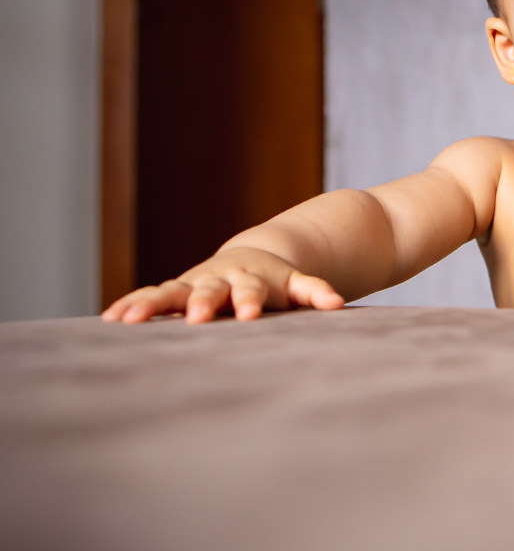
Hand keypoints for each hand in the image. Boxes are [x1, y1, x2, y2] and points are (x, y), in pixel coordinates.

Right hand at [100, 247, 344, 323]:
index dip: (250, 301)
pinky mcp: (176, 290)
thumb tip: (337, 303)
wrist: (253, 259)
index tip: (250, 314)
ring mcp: (195, 284)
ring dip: (152, 305)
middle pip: (210, 290)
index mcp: (252, 280)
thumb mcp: (297, 285)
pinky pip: (151, 297)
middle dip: (202, 302)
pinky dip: (132, 305)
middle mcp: (220, 280)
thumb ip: (315, 292)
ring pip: (172, 292)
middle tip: (196, 317)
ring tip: (128, 321)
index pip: (252, 292)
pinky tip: (110, 319)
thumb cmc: (277, 282)